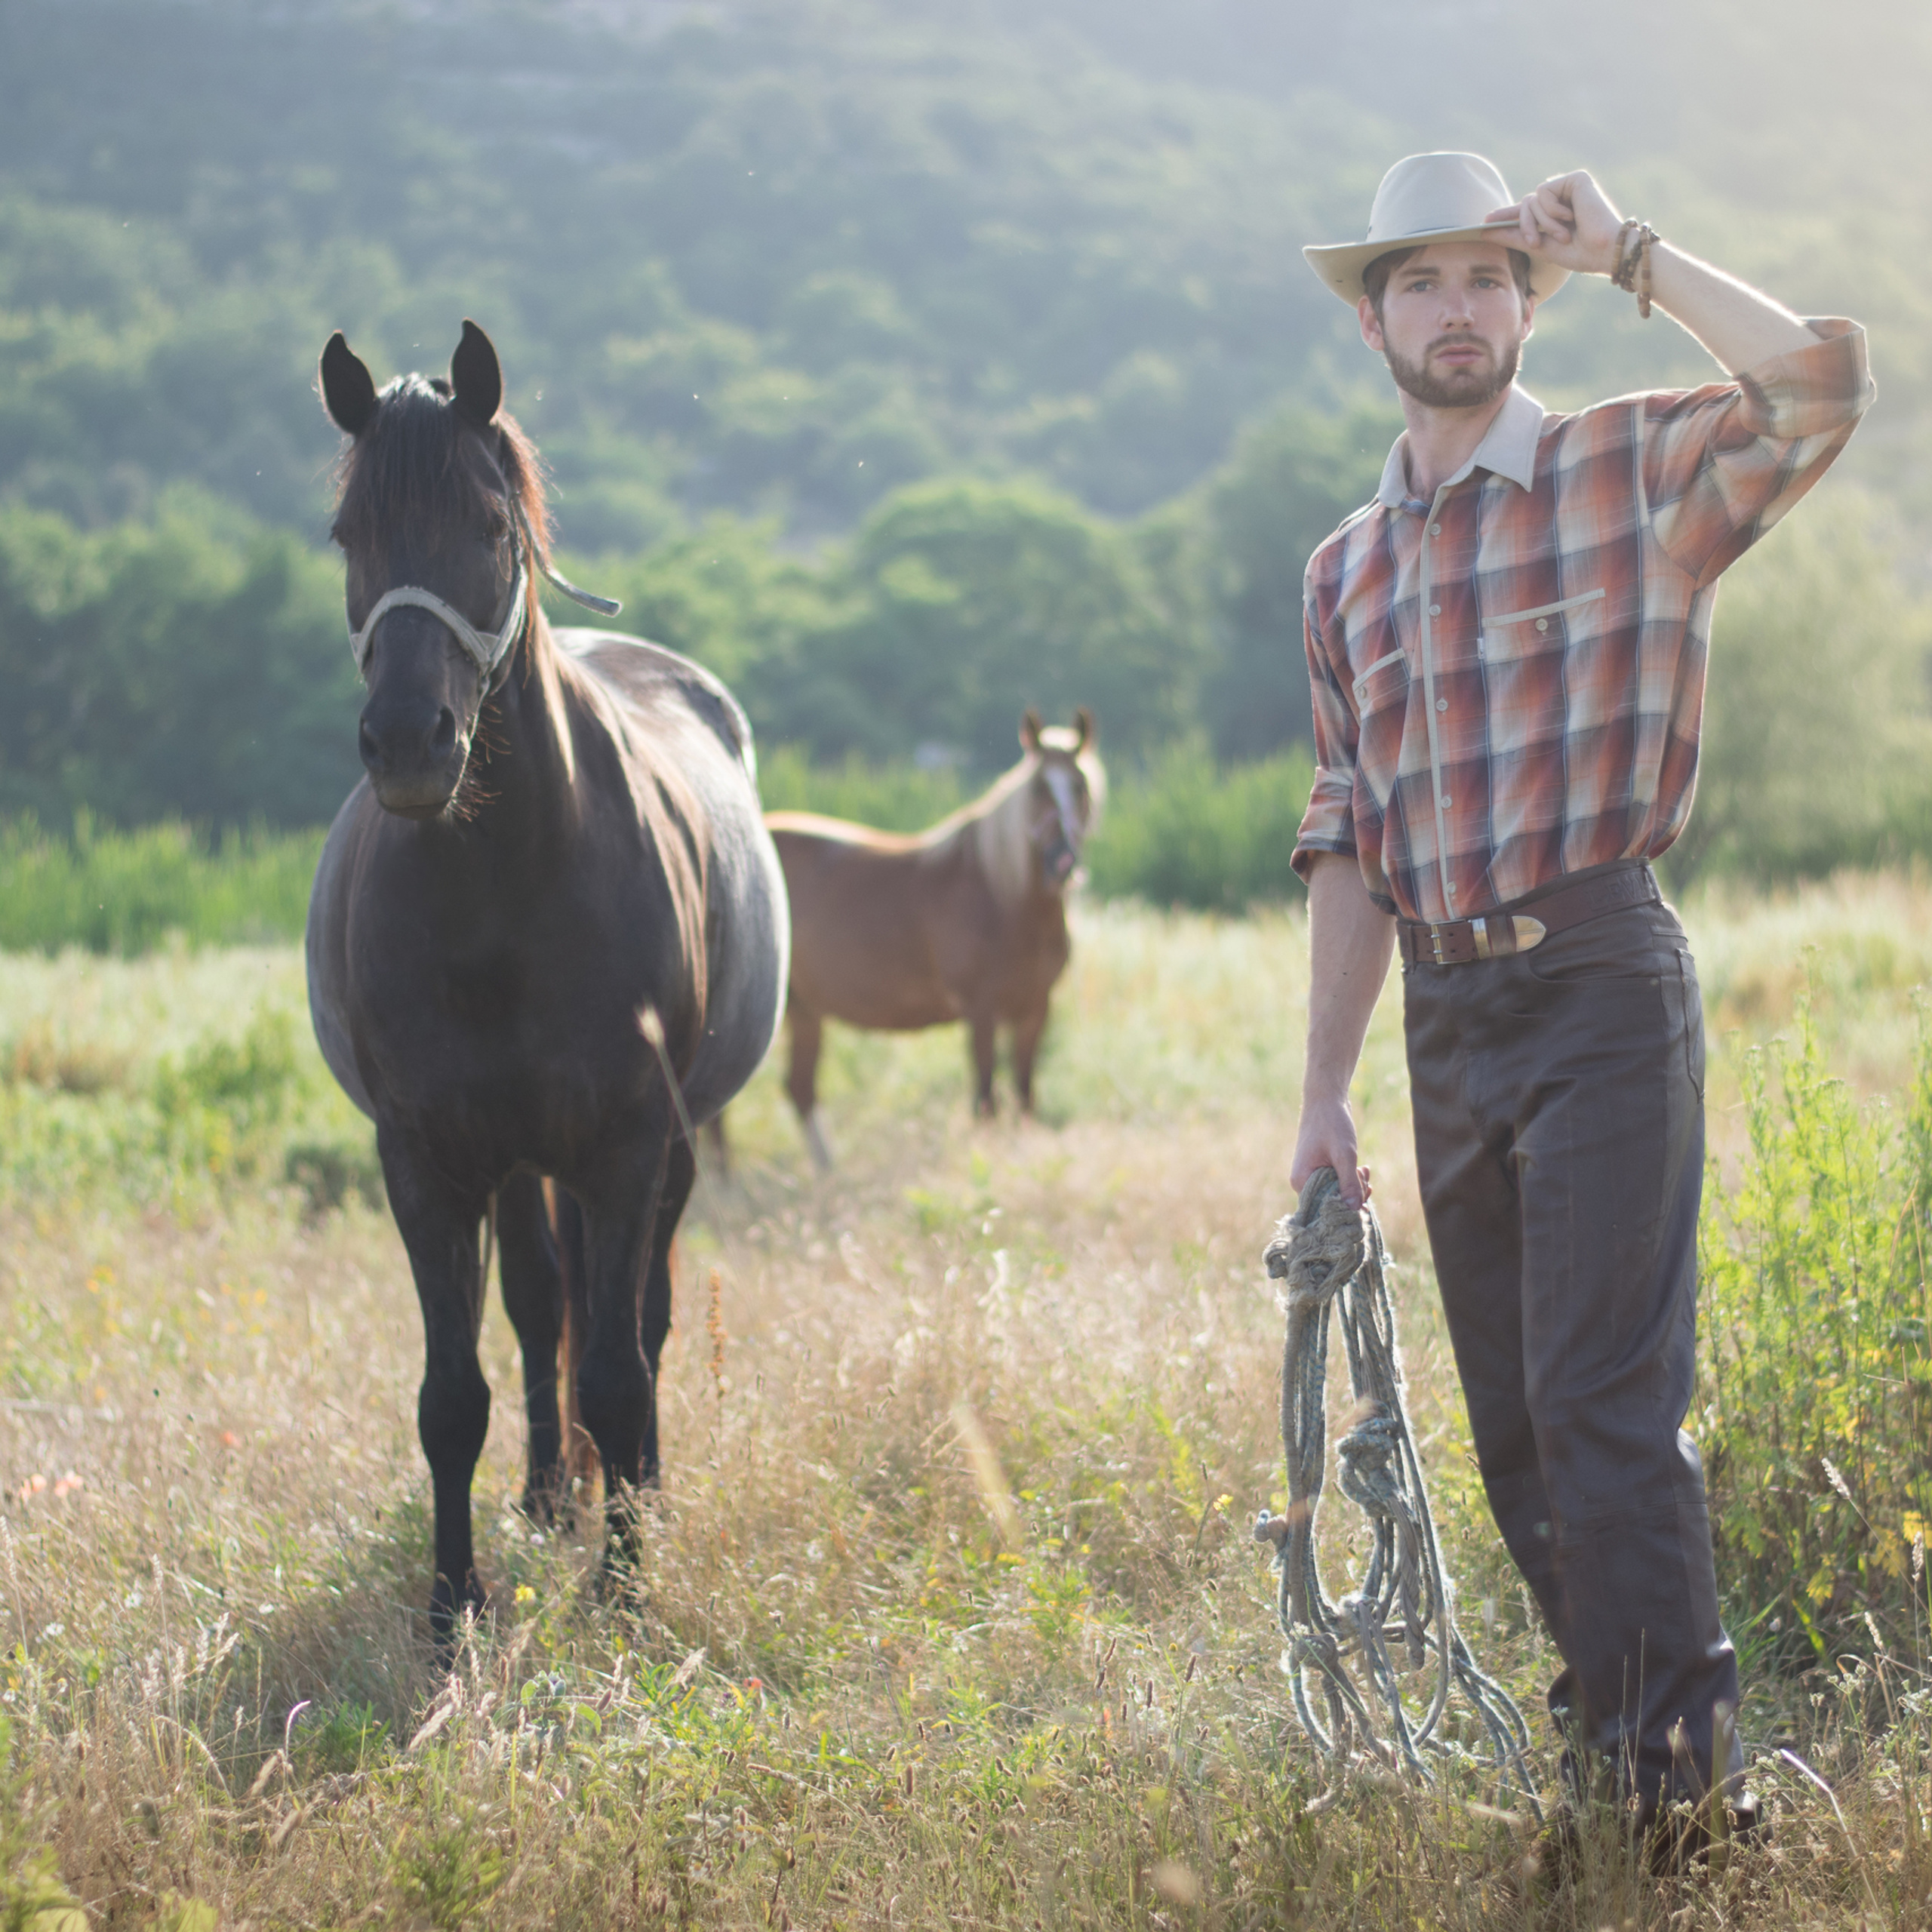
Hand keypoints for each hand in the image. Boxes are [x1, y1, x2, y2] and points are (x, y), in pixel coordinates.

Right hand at [1290, 1094, 1371, 1207]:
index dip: (1345, 1207)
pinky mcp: (1321, 1169)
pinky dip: (1351, 1178)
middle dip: (1353, 1193)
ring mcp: (1311, 1175)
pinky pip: (1338, 1182)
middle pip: (1331, 1201)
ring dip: (1355, 1185)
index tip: (1363, 1195)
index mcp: (1301, 1181)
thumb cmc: (1331, 1124)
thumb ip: (1349, 1183)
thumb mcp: (1344, 1155)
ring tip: (1365, 1170)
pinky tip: (1363, 1169)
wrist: (1326, 1099)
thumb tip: (1354, 1210)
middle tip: (1365, 1177)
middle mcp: (1303, 1181)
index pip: (1323, 1208)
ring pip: (1338, 1192)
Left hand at [1487, 169, 1626, 277]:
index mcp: (1555, 212)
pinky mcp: (1576, 178)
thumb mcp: (1540, 245)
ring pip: (1532, 199)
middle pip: (1525, 205)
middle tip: (1536, 243)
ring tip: (1564, 233)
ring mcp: (1568, 186)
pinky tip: (1571, 217)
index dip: (1506, 215)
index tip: (1485, 222)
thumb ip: (1515, 236)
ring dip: (1543, 222)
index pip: (1526, 211)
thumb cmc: (1579, 252)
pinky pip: (1544, 191)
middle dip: (1526, 226)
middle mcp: (1562, 196)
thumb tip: (1486, 230)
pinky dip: (1552, 210)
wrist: (1604, 251)